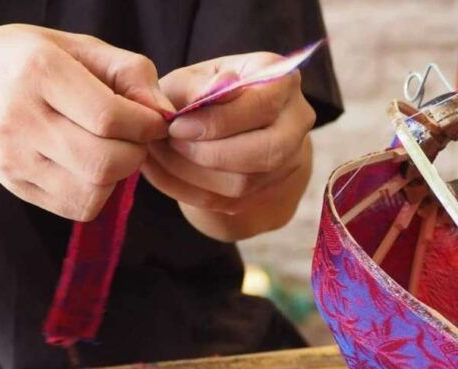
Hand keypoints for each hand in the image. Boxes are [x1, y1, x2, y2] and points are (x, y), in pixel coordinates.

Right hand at [0, 24, 173, 220]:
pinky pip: (79, 206)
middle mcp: (21, 119)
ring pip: (95, 190)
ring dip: (119, 174)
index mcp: (39, 72)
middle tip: (134, 136)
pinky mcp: (17, 187)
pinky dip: (99, 190)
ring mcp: (15, 159)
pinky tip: (89, 165)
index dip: (146, 124)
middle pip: (105, 161)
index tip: (152, 119)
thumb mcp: (74, 46)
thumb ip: (128, 71)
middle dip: (136, 152)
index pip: (110, 117)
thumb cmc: (24, 63)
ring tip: (110, 148)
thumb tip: (164, 113)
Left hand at [142, 52, 314, 230]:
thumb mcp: (193, 78)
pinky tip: (164, 172)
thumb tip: (217, 89)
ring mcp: (289, 159)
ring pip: (245, 183)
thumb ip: (199, 85)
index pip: (262, 106)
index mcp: (283, 81)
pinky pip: (229, 202)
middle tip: (171, 144)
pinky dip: (189, 191)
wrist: (220, 122)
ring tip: (160, 156)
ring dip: (193, 175)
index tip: (177, 126)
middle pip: (265, 152)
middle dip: (209, 154)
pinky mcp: (269, 189)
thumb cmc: (202, 91)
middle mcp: (296, 121)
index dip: (217, 122)